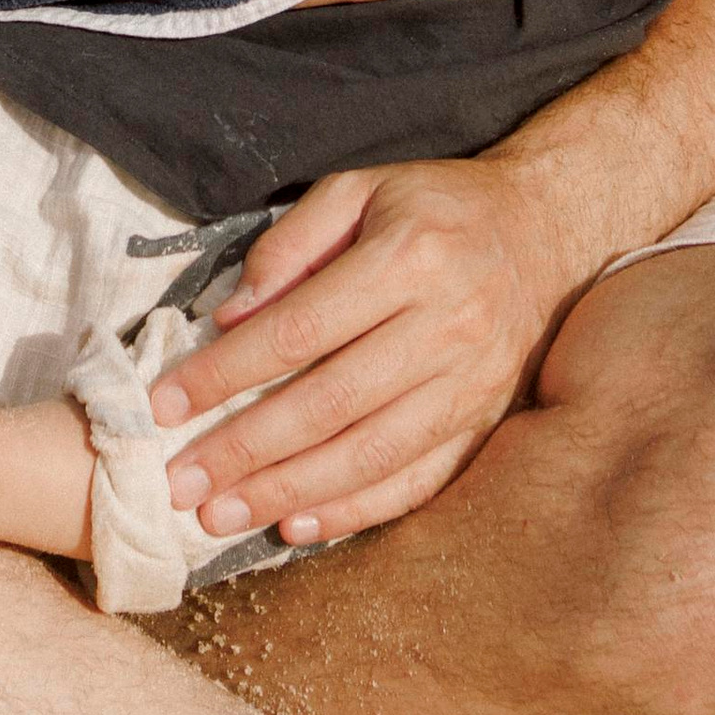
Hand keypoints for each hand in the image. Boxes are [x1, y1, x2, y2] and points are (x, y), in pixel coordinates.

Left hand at [148, 153, 580, 546]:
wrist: (549, 231)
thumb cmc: (437, 208)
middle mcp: (447, 325)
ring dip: (287, 491)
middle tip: (177, 483)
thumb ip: (291, 243)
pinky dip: (355, 511)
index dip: (224, 373)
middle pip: (328, 402)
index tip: (164, 405)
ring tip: (219, 516)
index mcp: (410, 257)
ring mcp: (472, 383)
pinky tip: (296, 525)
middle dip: (244, 448)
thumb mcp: (362, 189)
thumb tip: (230, 317)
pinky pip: (417, 480)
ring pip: (369, 454)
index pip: (298, 330)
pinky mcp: (486, 422)